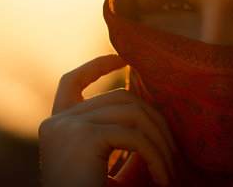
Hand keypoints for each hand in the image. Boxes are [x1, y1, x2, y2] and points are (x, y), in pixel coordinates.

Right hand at [39, 55, 177, 186]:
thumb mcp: (110, 162)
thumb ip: (125, 134)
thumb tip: (158, 111)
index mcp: (58, 126)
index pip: (71, 82)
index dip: (97, 67)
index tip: (122, 58)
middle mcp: (57, 121)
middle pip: (120, 99)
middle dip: (155, 122)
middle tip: (175, 154)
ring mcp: (67, 126)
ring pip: (133, 114)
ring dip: (161, 143)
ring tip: (171, 171)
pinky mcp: (82, 137)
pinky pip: (135, 137)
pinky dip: (157, 157)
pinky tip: (163, 178)